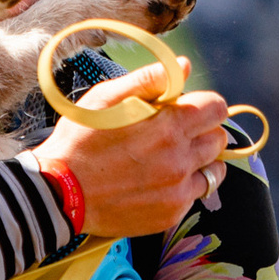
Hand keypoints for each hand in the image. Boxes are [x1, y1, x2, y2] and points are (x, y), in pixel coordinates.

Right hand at [33, 59, 231, 238]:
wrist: (59, 192)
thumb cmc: (79, 139)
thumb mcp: (106, 97)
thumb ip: (150, 79)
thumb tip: (185, 65)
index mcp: (169, 126)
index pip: (217, 108)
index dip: (202, 104)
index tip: (186, 109)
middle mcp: (180, 160)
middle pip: (219, 139)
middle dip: (202, 131)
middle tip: (174, 134)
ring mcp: (177, 191)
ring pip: (214, 171)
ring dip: (200, 161)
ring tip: (172, 159)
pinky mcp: (170, 214)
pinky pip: (194, 196)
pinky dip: (184, 187)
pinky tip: (158, 181)